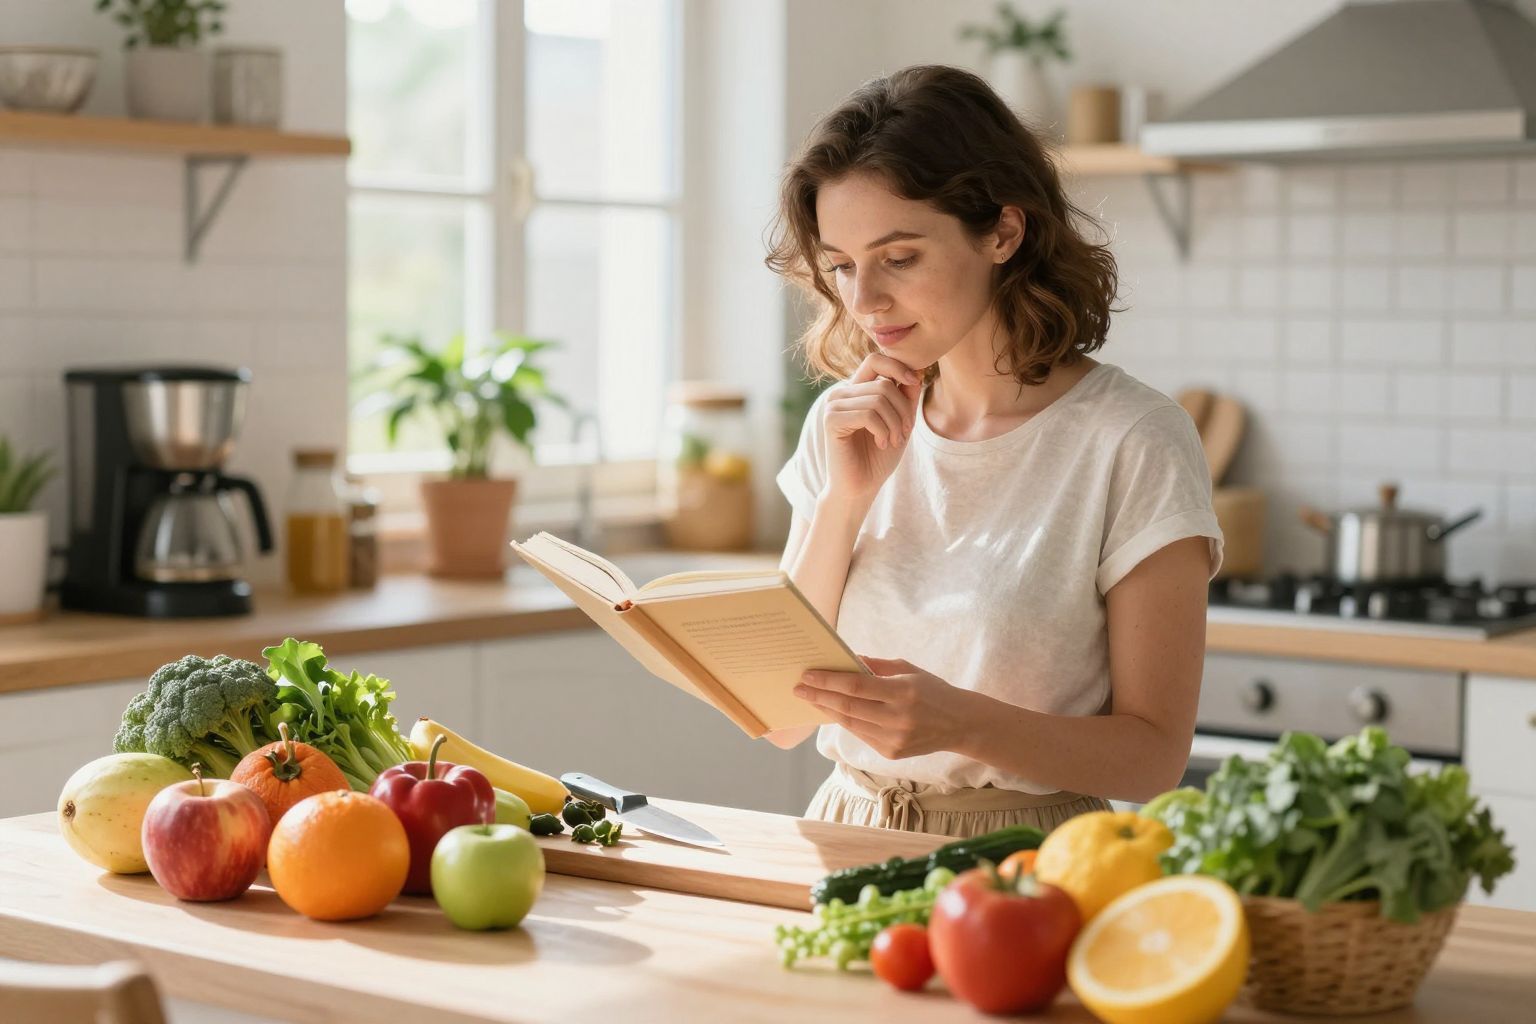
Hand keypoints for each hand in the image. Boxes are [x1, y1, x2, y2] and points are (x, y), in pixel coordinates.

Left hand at [793, 656, 976, 759]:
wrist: (960, 724)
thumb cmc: (932, 690)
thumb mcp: (908, 670)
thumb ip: (876, 666)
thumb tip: (845, 660)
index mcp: (903, 693)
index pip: (856, 686)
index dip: (828, 681)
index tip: (807, 675)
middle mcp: (898, 719)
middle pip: (848, 707)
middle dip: (819, 696)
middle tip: (799, 688)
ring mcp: (894, 739)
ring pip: (850, 724)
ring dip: (827, 710)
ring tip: (811, 698)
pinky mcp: (891, 753)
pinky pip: (861, 735)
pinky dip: (845, 722)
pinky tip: (833, 711)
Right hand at [821, 353, 923, 506]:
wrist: (860, 487)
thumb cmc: (878, 457)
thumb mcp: (900, 423)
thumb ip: (906, 397)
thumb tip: (917, 370)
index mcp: (856, 390)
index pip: (876, 360)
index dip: (898, 367)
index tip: (915, 383)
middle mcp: (842, 393)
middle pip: (884, 383)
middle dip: (903, 409)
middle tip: (905, 433)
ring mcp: (834, 405)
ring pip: (878, 399)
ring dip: (895, 423)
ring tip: (893, 440)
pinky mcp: (831, 420)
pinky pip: (868, 414)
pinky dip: (882, 430)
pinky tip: (881, 443)